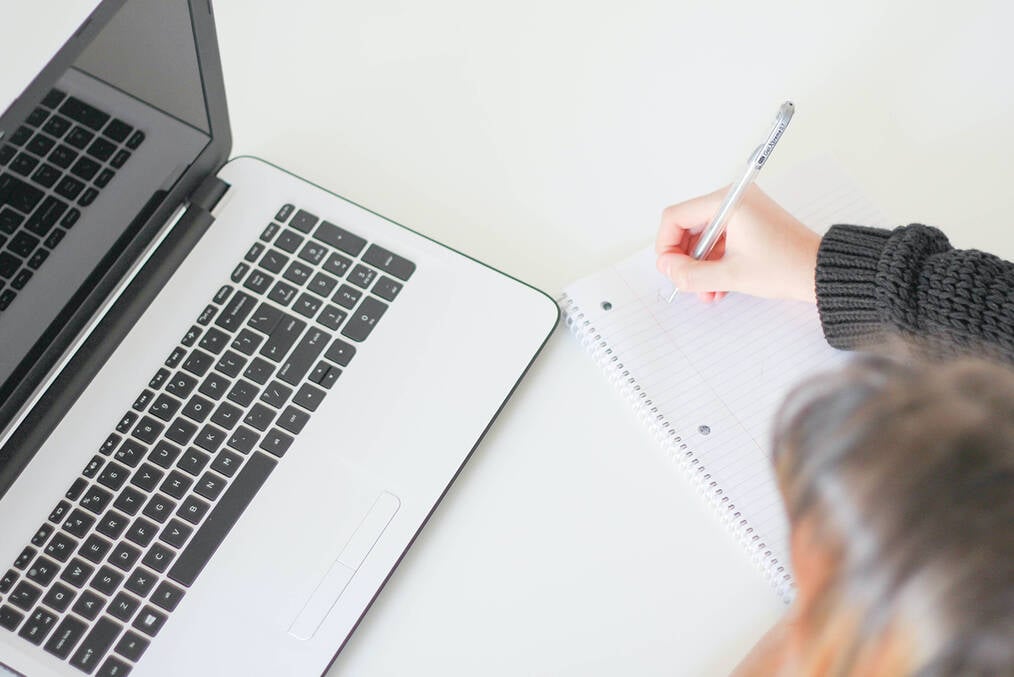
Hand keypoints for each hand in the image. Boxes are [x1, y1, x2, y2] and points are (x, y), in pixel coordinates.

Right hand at [655, 186, 820, 302]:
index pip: (676, 216)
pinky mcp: (749, 224)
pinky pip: (719, 241)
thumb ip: (691, 274)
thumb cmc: (787, 266)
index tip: (670, 269)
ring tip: (706, 291)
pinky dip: (714, 262)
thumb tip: (667, 268)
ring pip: (703, 237)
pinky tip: (717, 286)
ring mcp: (742, 211)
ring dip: (700, 266)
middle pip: (688, 226)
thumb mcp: (730, 275)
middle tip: (686, 282)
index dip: (666, 245)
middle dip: (685, 259)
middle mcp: (734, 200)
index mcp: (728, 202)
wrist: (821, 272)